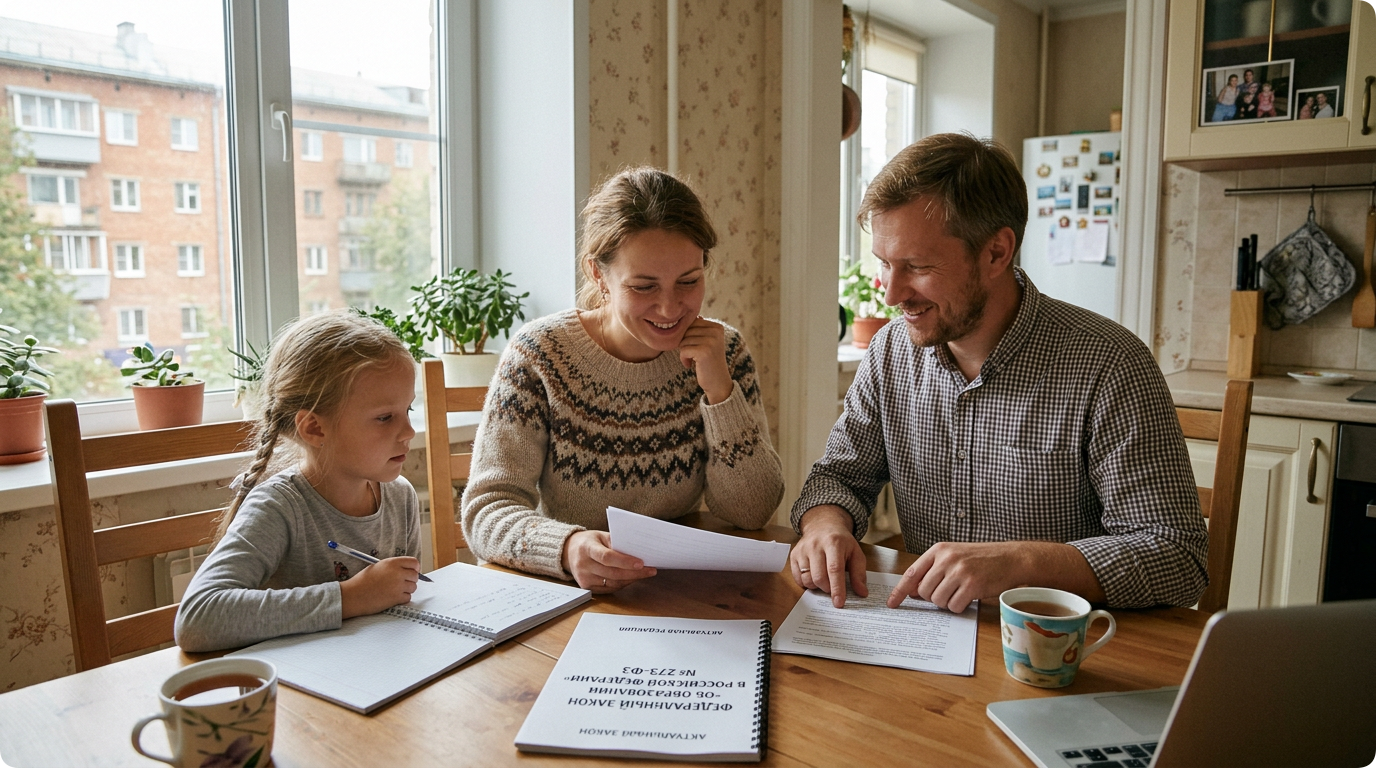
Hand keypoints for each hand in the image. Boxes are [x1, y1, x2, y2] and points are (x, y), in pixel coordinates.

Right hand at [340, 557, 420, 617]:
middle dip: (410, 580)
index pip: (414, 562)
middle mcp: (397, 573)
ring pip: (413, 587)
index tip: (410, 572)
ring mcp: (398, 586)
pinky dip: (402, 599)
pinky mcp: (396, 598)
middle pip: (415, 576)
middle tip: (401, 583)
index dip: (414, 568)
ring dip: (406, 590)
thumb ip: (394, 566)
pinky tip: (392, 597)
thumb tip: (407, 570)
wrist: (353, 595)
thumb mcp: (378, 566)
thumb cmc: (363, 581)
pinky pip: (408, 598)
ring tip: (394, 591)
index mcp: (392, 563)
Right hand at [563, 530, 657, 592]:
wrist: (569, 551)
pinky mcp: (586, 587)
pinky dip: (623, 584)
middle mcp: (583, 565)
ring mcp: (584, 578)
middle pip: (612, 572)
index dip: (625, 561)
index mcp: (587, 548)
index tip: (641, 563)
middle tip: (650, 570)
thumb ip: (617, 542)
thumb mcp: (601, 535)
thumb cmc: (589, 542)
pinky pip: (609, 588)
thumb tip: (638, 550)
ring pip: (612, 582)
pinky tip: (632, 578)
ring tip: (645, 574)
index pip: (607, 557)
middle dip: (634, 573)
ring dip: (631, 579)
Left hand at [678, 317, 732, 403]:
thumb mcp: (707, 342)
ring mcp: (711, 341)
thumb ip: (701, 329)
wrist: (717, 382)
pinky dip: (683, 359)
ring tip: (693, 360)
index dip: (688, 336)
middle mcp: (716, 332)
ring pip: (683, 340)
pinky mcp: (704, 352)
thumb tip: (695, 315)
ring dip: (684, 352)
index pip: (692, 323)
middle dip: (685, 343)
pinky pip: (683, 350)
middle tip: (692, 355)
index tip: (695, 347)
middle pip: (686, 330)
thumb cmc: (708, 362)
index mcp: (717, 327)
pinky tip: (689, 365)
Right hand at [790, 505, 867, 607]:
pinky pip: (797, 578)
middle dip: (827, 589)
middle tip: (833, 587)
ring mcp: (802, 550)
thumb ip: (859, 573)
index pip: (834, 569)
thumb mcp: (856, 553)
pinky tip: (814, 575)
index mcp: (834, 542)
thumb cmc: (841, 542)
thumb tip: (862, 593)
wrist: (823, 525)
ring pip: (807, 579)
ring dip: (817, 586)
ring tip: (824, 578)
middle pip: (819, 577)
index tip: (839, 603)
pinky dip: (806, 583)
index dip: (837, 588)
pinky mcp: (794, 555)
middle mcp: (815, 545)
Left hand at [887, 541, 1028, 613]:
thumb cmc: (982, 559)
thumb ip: (933, 570)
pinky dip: (960, 606)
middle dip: (933, 597)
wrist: (1011, 558)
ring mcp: (959, 571)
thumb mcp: (954, 556)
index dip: (900, 590)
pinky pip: (955, 606)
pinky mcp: (972, 585)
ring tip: (961, 591)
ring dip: (948, 602)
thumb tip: (913, 591)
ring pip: (938, 600)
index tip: (892, 603)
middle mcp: (947, 559)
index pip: (912, 573)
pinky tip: (970, 596)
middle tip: (948, 592)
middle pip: (924, 591)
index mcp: (939, 550)